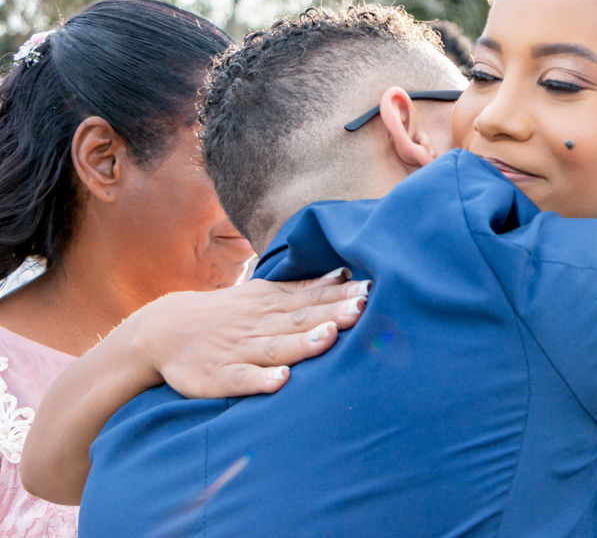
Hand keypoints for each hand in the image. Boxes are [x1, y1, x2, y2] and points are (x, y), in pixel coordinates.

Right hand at [129, 269, 369, 398]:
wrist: (163, 330)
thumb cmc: (229, 314)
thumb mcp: (264, 294)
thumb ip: (303, 289)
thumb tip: (343, 276)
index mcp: (272, 304)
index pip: (313, 299)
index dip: (342, 296)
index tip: (371, 290)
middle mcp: (260, 324)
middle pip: (301, 319)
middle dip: (333, 314)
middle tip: (363, 308)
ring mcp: (239, 350)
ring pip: (276, 347)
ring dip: (303, 343)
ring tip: (329, 339)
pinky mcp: (218, 376)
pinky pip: (241, 379)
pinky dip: (260, 380)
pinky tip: (281, 381)